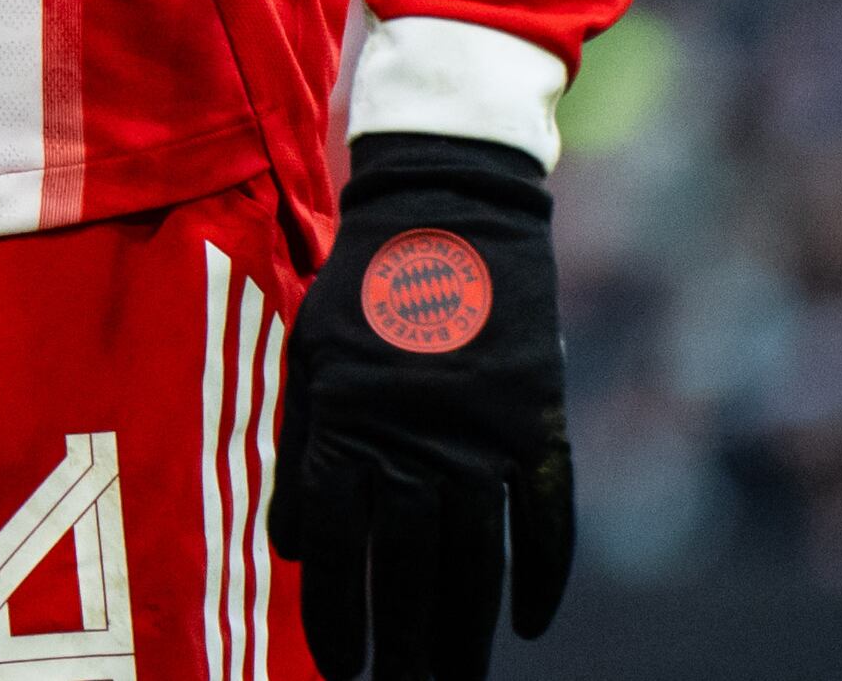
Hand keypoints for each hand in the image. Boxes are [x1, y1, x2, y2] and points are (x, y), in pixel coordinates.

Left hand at [270, 134, 573, 680]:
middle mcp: (414, 439)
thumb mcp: (310, 356)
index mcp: (348, 423)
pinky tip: (531, 627)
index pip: (338, 548)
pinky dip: (543, 576)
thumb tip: (295, 548)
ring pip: (477, 562)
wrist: (449, 207)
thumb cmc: (365, 286)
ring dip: (467, 633)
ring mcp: (482, 436)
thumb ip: (301, 452)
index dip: (337, 617)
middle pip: (408, 571)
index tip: (341, 670)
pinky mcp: (537, 423)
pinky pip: (547, 519)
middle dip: (402, 646)